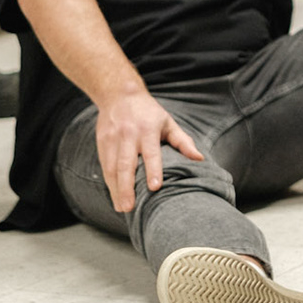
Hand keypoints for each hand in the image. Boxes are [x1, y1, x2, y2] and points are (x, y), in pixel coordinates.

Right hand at [95, 92, 204, 212]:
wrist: (119, 94)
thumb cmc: (149, 112)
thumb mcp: (168, 122)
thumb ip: (183, 141)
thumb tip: (199, 159)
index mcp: (147, 129)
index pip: (151, 152)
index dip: (153, 170)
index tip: (155, 187)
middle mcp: (128, 135)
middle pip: (126, 164)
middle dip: (126, 187)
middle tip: (129, 207)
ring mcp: (112, 139)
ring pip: (112, 168)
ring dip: (116, 189)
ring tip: (122, 208)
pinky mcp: (102, 142)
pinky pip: (105, 166)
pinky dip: (109, 182)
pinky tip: (115, 196)